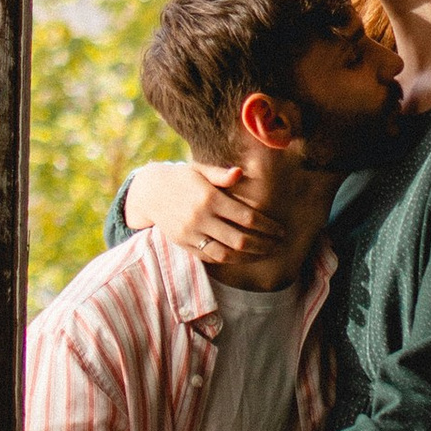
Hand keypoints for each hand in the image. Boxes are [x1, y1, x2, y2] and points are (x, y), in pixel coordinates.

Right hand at [126, 155, 276, 271]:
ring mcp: (191, 234)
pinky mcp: (184, 244)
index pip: (246, 217)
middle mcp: (200, 218)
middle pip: (240, 239)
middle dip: (264, 244)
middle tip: (278, 244)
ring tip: (264, 253)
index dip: (267, 227)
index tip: (280, 230)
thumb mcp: (200, 170)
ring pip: (226, 254)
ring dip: (249, 256)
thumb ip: (221, 174)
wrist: (150, 192)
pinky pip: (210, 257)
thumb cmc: (183, 178)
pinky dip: (229, 260)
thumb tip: (240, 173)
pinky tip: (242, 257)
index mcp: (209, 198)